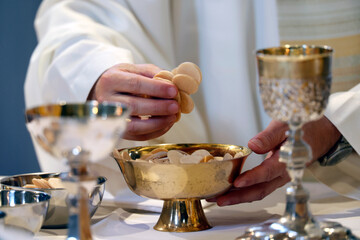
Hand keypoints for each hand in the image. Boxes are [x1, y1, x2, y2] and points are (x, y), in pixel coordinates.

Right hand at [88, 63, 178, 140]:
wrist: (104, 92)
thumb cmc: (124, 79)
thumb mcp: (135, 69)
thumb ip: (153, 74)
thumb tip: (173, 82)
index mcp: (111, 80)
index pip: (135, 84)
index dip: (156, 88)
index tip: (173, 90)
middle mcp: (106, 100)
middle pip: (134, 106)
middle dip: (158, 107)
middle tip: (175, 106)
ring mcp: (111, 119)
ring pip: (135, 125)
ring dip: (157, 123)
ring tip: (173, 116)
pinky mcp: (118, 131)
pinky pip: (138, 136)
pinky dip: (155, 131)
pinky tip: (167, 124)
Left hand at [208, 117, 340, 205]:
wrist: (319, 135)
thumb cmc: (301, 128)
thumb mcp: (285, 125)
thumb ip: (269, 137)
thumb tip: (252, 146)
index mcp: (288, 159)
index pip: (268, 172)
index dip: (252, 178)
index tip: (236, 182)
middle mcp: (285, 173)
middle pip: (261, 190)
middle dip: (239, 196)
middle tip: (219, 199)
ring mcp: (281, 178)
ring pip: (260, 192)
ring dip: (240, 197)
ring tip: (220, 198)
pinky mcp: (277, 178)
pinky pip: (261, 188)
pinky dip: (246, 192)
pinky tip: (232, 191)